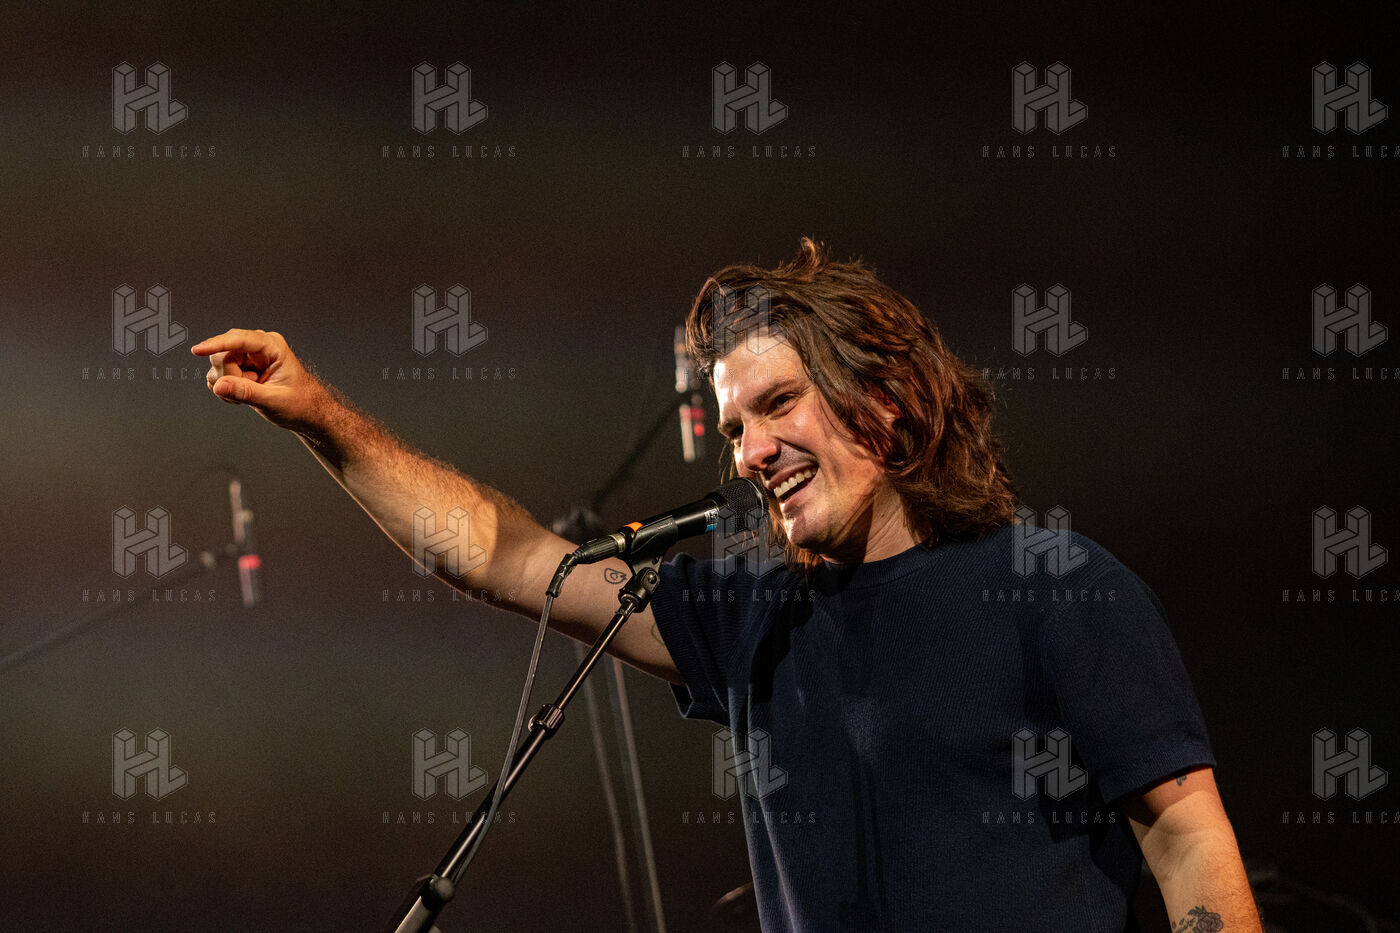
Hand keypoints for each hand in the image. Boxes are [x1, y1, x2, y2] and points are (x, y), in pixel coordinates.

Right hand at [192, 329, 327, 431]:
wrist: (306, 412)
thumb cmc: (299, 403)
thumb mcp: (274, 400)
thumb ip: (246, 392)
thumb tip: (218, 385)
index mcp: (272, 346)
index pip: (239, 339)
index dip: (217, 344)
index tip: (198, 350)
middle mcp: (257, 347)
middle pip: (223, 353)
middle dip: (228, 376)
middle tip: (245, 393)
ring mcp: (247, 357)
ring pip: (217, 365)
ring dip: (227, 385)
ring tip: (249, 396)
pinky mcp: (239, 368)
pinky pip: (217, 375)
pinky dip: (225, 389)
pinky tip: (242, 397)